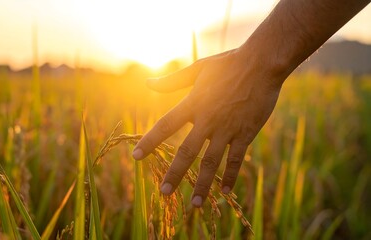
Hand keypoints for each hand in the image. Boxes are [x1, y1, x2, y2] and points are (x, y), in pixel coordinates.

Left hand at [133, 48, 282, 206]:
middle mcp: (207, 120)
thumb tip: (148, 83)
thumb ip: (172, 81)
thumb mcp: (198, 69)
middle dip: (174, 174)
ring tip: (196, 204)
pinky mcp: (246, 133)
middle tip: (164, 193)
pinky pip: (236, 159)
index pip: (165, 126)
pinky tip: (225, 192)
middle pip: (186, 152)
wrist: (262, 63)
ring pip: (211, 162)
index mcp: (193, 103)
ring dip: (203, 184)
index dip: (149, 141)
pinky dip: (230, 177)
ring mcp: (227, 129)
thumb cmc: (229, 64)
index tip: (136, 156)